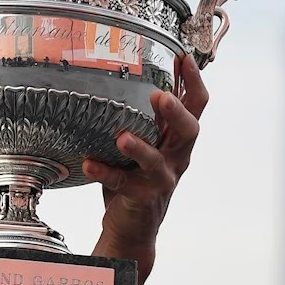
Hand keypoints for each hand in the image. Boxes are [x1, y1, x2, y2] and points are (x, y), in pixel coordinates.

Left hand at [82, 53, 208, 258]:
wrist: (132, 228)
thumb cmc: (134, 178)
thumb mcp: (144, 143)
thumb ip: (140, 118)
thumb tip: (121, 77)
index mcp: (177, 139)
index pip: (196, 106)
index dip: (193, 81)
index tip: (183, 56)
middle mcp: (176, 157)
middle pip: (189, 131)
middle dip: (177, 112)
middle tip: (160, 96)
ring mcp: (161, 179)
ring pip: (158, 161)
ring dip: (140, 148)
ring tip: (122, 137)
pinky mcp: (142, 198)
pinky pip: (123, 183)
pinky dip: (105, 172)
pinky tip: (89, 163)